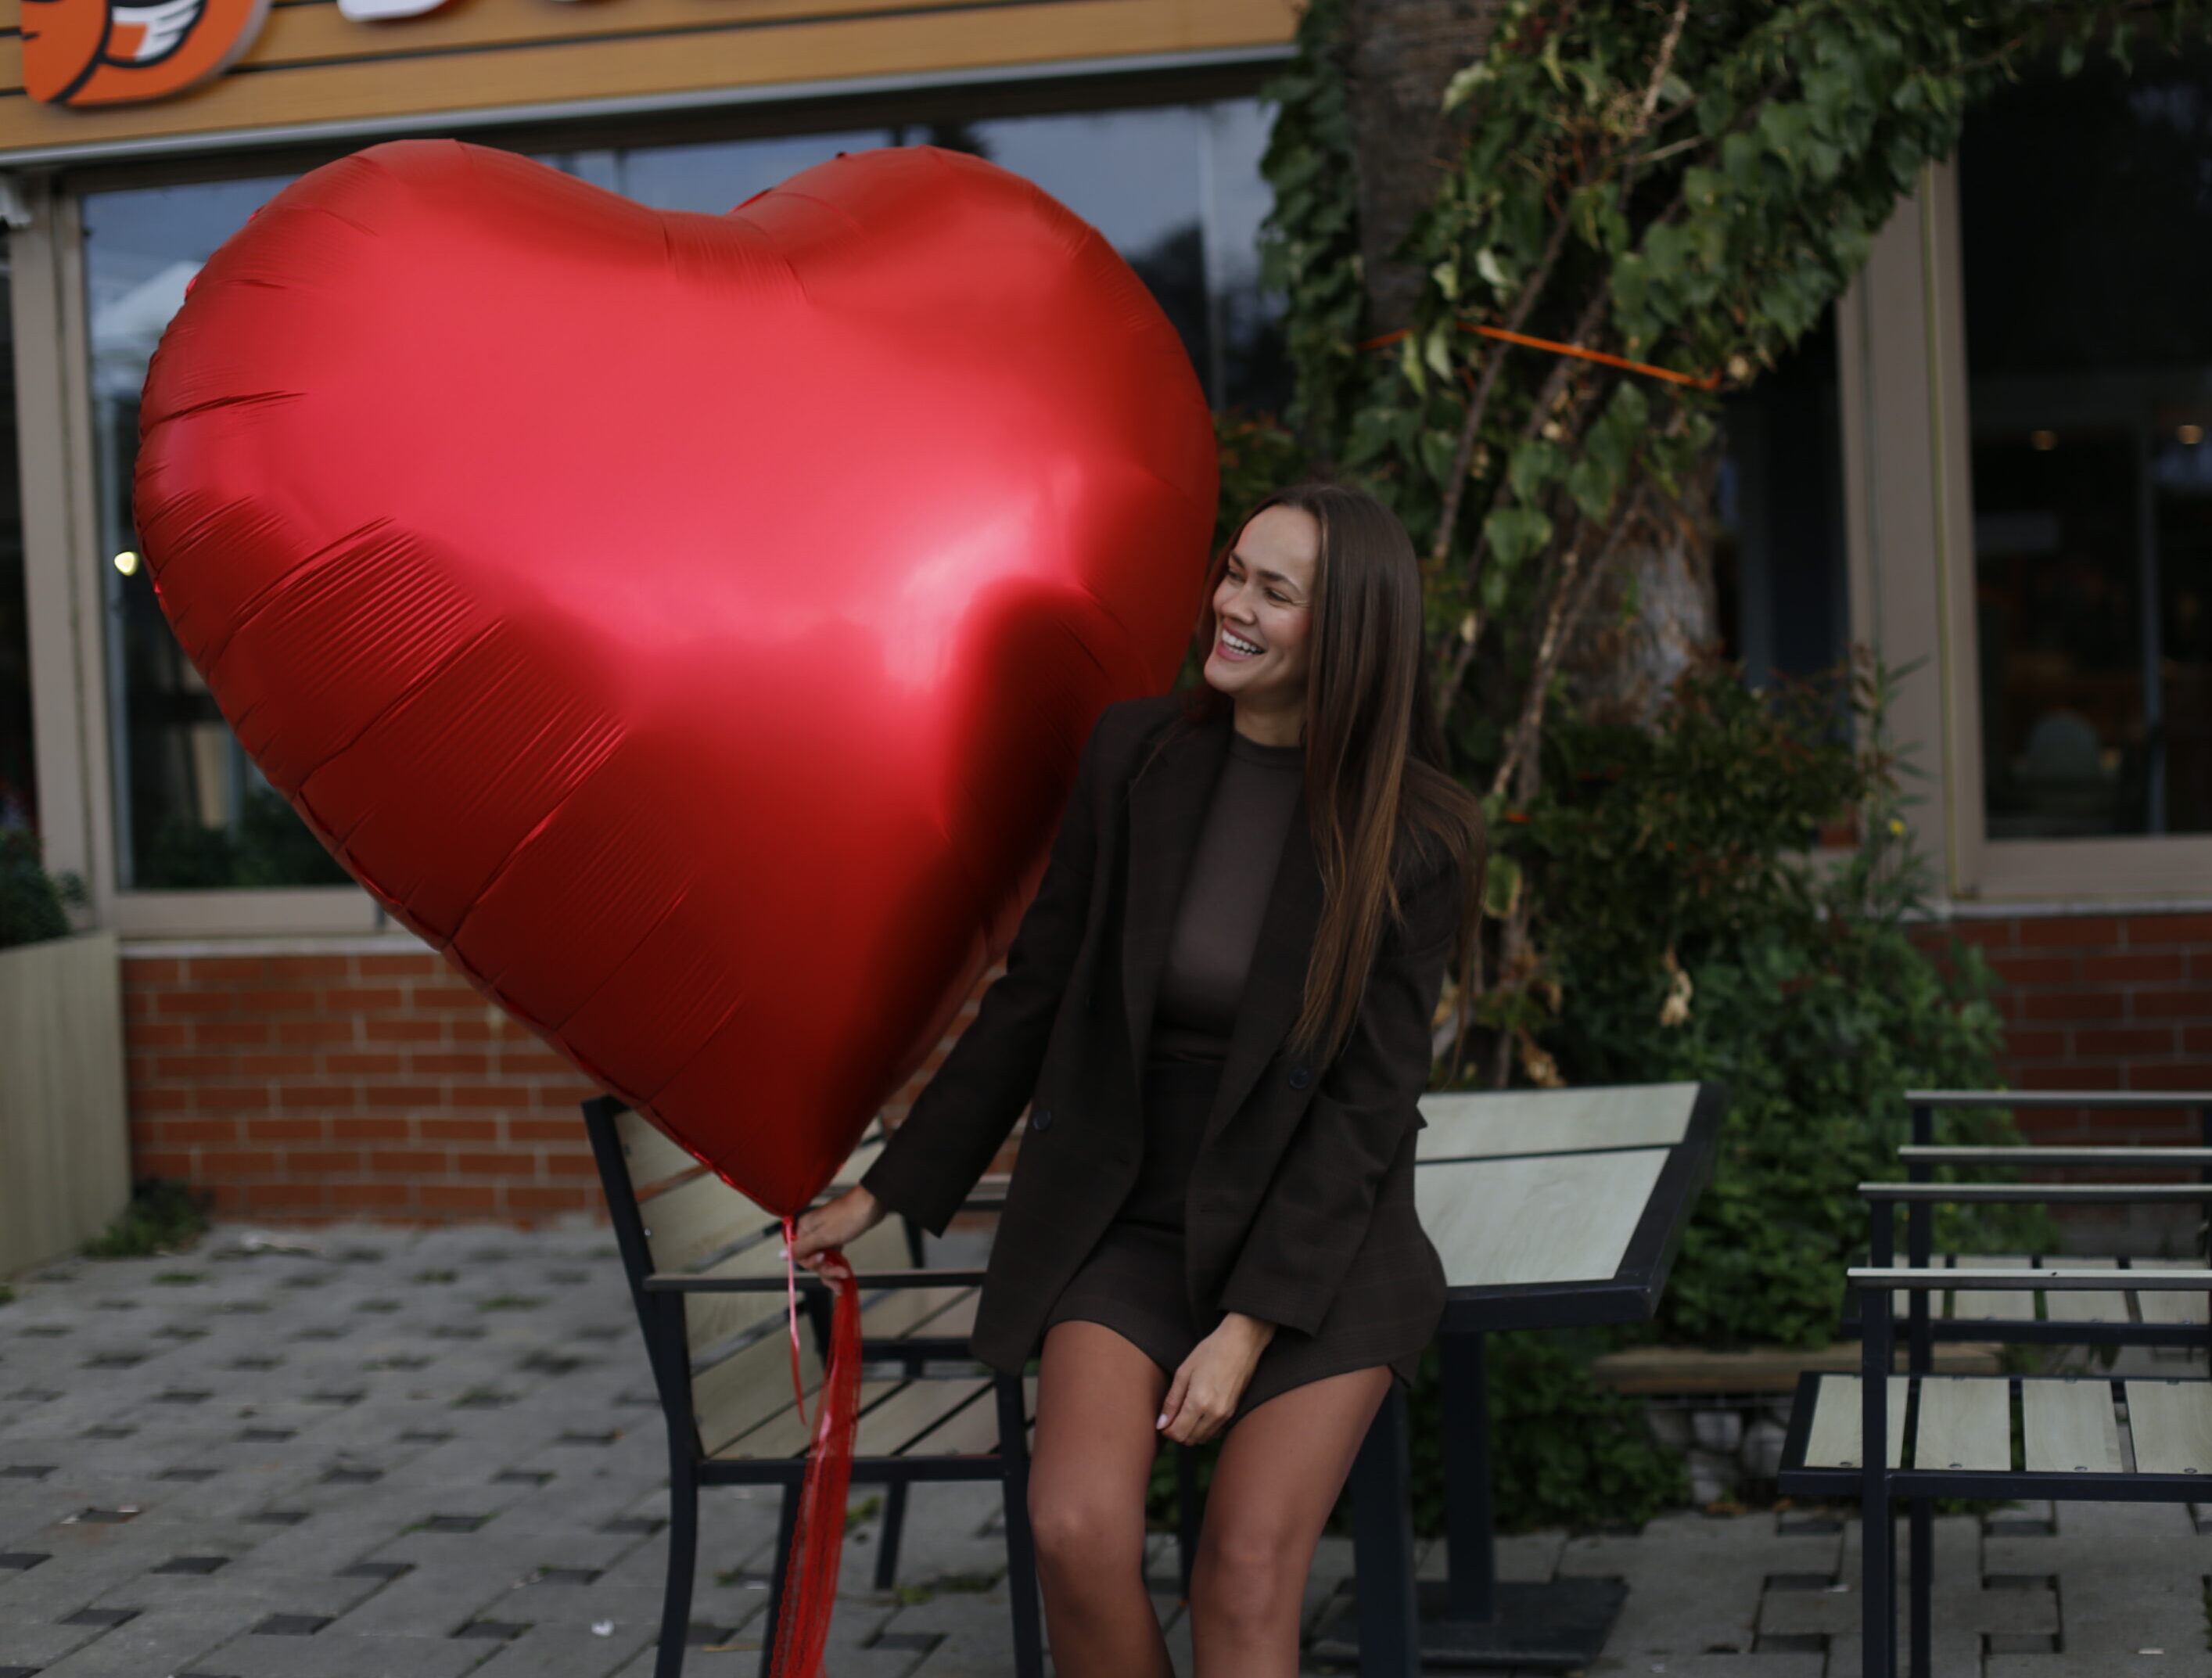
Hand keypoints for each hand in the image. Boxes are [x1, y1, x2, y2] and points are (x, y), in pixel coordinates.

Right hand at [784, 1186, 886, 1271]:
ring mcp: (824, 1235)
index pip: (799, 1255)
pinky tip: (844, 1273)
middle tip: (840, 1274)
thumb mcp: (824, 1235)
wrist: (872, 1204)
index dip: (812, 1263)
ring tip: (844, 1279)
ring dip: (832, 1271)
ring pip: (823, 1260)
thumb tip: (781, 1255)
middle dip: (826, 1269)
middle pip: (812, 1259)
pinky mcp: (836, 1237)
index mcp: (804, 1229)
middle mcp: (812, 1232)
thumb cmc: (849, 1216)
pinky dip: (837, 1265)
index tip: (825, 1261)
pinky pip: (832, 1256)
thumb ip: (802, 1248)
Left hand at [1158, 1312, 1275, 1444]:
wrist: (1241, 1343)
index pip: (1179, 1433)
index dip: (1167, 1431)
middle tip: (1172, 1417)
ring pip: (1203, 1438)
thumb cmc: (1210, 1352)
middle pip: (1190, 1440)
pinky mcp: (1234, 1412)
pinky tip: (1200, 1414)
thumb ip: (1172, 1401)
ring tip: (1185, 1413)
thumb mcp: (1184, 1372)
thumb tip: (1161, 1423)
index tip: (1162, 1423)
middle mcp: (1214, 1413)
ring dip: (1191, 1432)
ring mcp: (1226, 1415)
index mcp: (1199, 1403)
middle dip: (1178, 1432)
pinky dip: (1205, 1429)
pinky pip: (1216, 1432)